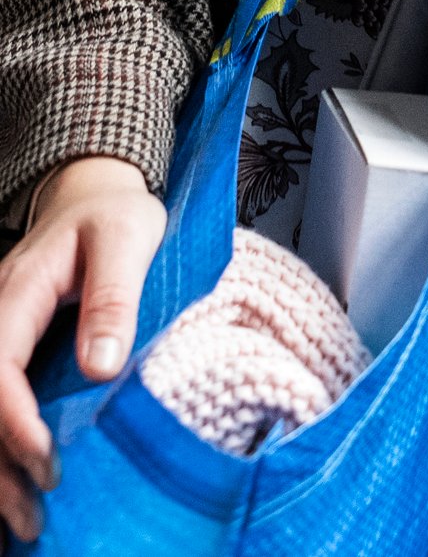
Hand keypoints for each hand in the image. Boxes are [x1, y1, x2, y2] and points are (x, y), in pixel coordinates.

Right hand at [0, 157, 165, 544]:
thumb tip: (101, 364)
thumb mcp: (127, 239)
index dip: (14, 422)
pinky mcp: (9, 352)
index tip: (48, 461)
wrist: (94, 193)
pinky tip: (18, 488)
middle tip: (35, 514)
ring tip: (26, 521)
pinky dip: (2, 448)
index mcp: (16, 293)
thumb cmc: (114, 215)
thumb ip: (113, 297)